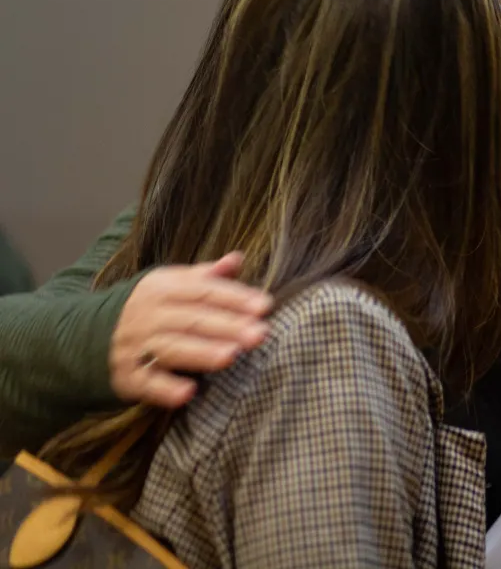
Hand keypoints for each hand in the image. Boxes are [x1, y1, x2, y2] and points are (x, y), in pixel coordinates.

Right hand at [109, 252, 272, 406]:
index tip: (265, 305)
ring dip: (202, 353)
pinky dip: (165, 390)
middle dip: (228, 326)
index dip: (235, 297)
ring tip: (231, 356)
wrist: (83, 335)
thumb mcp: (169, 285)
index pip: (204, 291)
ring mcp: (136, 347)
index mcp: (162, 289)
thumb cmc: (145, 309)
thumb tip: (237, 258)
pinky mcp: (127, 377)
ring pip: (172, 349)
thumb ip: (205, 277)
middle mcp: (148, 316)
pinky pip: (146, 383)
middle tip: (260, 334)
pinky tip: (188, 393)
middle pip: (193, 320)